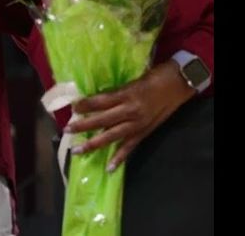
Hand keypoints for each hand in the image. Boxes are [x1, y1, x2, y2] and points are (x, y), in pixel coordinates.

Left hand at [66, 60, 196, 170]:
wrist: (178, 84)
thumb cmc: (155, 77)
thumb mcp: (132, 80)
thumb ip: (116, 92)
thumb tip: (96, 100)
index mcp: (126, 94)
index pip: (101, 101)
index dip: (86, 105)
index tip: (72, 108)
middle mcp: (130, 110)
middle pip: (102, 120)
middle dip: (83, 126)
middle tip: (67, 130)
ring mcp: (138, 124)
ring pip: (112, 136)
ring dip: (94, 144)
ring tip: (79, 150)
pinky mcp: (145, 132)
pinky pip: (130, 147)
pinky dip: (119, 158)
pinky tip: (109, 167)